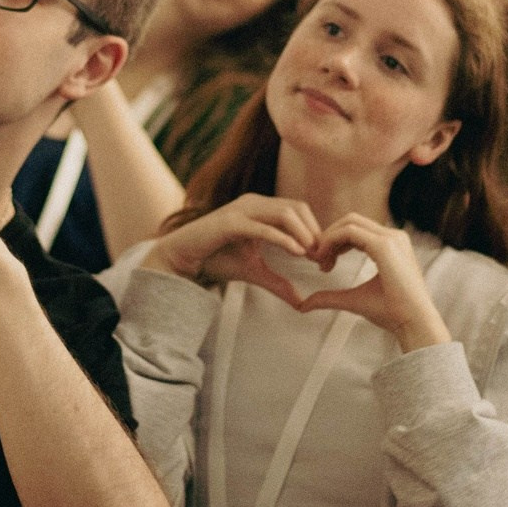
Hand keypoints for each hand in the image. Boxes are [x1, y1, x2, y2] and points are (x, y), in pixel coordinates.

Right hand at [144, 194, 321, 308]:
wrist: (183, 258)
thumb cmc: (217, 259)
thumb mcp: (254, 272)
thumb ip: (278, 283)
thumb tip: (302, 303)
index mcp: (261, 208)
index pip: (298, 211)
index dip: (315, 231)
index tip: (324, 258)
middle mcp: (253, 203)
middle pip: (296, 208)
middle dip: (314, 232)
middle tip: (323, 258)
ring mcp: (242, 209)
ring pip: (284, 213)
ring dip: (303, 234)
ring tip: (312, 256)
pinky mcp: (231, 222)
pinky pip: (263, 227)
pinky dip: (283, 239)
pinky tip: (297, 253)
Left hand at [294, 215, 449, 347]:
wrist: (413, 323)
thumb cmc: (391, 313)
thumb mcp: (354, 300)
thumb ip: (330, 297)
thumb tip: (303, 305)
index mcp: (392, 245)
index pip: (357, 230)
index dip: (335, 242)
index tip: (323, 264)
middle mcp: (393, 237)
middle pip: (351, 221)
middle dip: (329, 236)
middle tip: (317, 260)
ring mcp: (391, 238)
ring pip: (349, 223)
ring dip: (328, 238)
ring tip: (319, 262)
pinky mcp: (384, 246)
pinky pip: (349, 232)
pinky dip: (331, 241)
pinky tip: (323, 260)